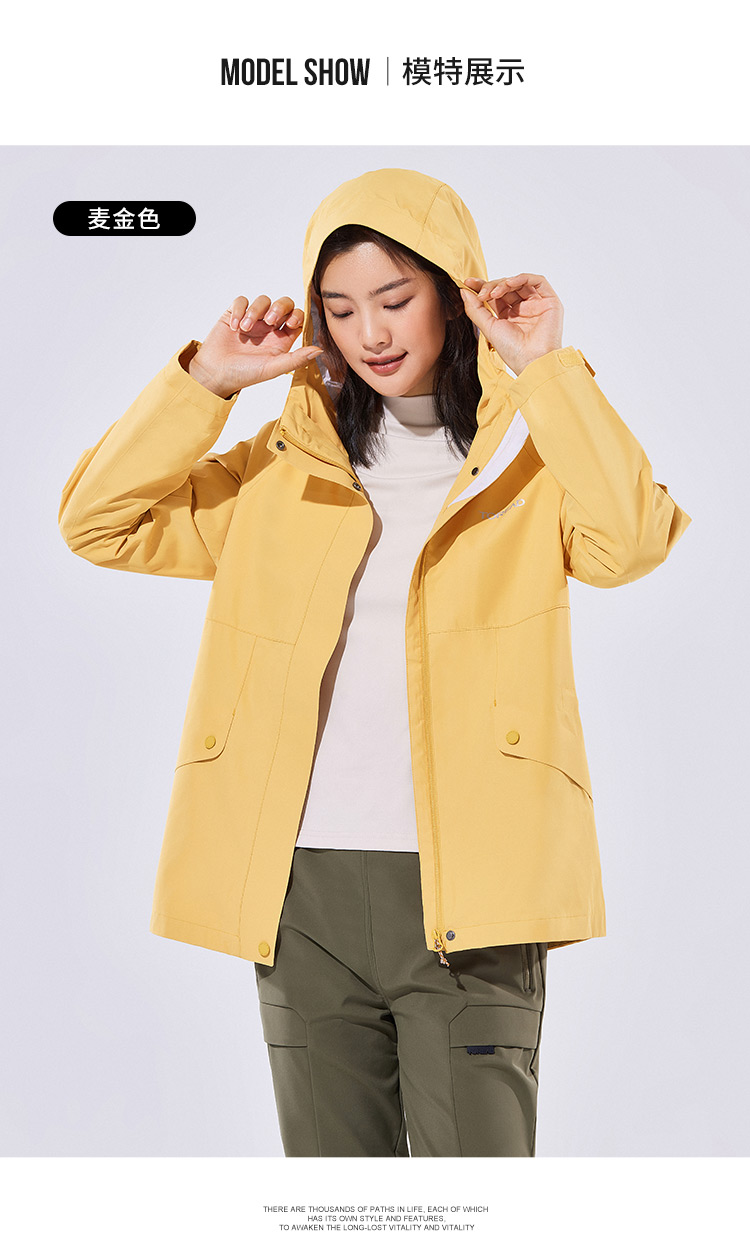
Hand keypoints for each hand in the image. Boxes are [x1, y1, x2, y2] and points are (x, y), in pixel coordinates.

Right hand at [188, 294, 322, 397]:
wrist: (216, 374)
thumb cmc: (244, 374)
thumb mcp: (273, 368)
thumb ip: (296, 359)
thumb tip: (319, 350)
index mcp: (282, 339)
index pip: (297, 317)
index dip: (297, 315)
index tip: (289, 324)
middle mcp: (269, 328)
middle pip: (283, 303)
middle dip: (279, 307)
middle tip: (270, 321)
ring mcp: (252, 320)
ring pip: (262, 300)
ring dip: (255, 311)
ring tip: (245, 329)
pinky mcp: (235, 314)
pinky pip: (242, 301)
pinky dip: (239, 310)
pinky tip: (235, 327)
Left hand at [460, 274, 563, 375]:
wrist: (532, 361)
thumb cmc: (512, 350)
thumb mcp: (488, 328)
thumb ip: (475, 309)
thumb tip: (464, 291)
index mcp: (509, 316)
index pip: (495, 295)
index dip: (482, 286)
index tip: (468, 282)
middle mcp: (523, 309)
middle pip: (506, 287)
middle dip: (491, 286)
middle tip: (481, 294)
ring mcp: (537, 304)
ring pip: (519, 282)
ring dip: (503, 283)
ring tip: (493, 293)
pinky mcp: (550, 301)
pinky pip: (538, 281)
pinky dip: (522, 278)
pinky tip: (509, 284)